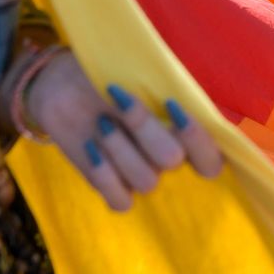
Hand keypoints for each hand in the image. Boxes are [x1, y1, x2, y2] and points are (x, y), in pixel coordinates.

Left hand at [24, 51, 222, 210]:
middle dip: (144, 128)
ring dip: (120, 147)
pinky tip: (91, 147)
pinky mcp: (111, 188)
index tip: (171, 105)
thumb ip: (159, 85)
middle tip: (118, 99)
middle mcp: (165, 158)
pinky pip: (121, 202)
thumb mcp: (132, 72)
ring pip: (146, 181)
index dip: (198, 139)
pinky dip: (105, 175)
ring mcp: (139, 174)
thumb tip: (172, 91)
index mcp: (180, 131)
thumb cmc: (106, 74)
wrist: (62, 84)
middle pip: (172, 160)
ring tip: (100, 121)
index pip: (211, 159)